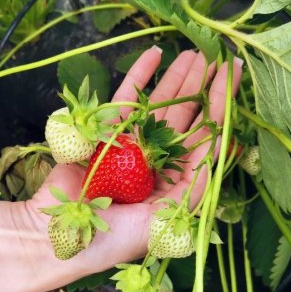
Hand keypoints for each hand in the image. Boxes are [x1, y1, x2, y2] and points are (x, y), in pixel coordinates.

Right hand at [27, 46, 242, 268]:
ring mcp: (128, 144)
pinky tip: (153, 55)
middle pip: (183, 118)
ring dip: (175, 79)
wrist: (58, 235)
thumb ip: (191, 191)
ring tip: (192, 52)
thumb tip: (222, 154)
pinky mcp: (103, 133)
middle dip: (201, 87)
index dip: (219, 108)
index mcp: (171, 182)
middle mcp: (154, 160)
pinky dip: (137, 77)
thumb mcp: (160, 223)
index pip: (203, 139)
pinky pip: (124, 100)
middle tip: (217, 55)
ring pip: (157, 105)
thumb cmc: (110, 239)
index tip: (232, 76)